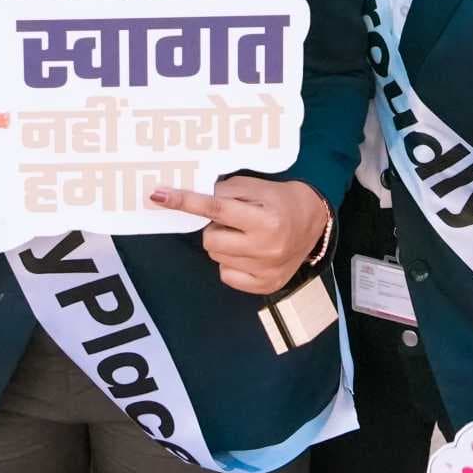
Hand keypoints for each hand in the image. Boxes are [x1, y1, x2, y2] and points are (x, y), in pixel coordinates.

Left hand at [148, 172, 329, 295]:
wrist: (313, 222)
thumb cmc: (279, 200)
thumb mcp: (256, 187)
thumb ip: (225, 191)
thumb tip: (191, 196)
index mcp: (266, 220)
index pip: (216, 209)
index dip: (186, 202)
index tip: (159, 196)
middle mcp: (267, 248)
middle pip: (210, 240)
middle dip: (215, 228)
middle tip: (233, 221)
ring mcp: (266, 270)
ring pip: (216, 257)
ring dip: (222, 244)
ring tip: (243, 235)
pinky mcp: (265, 285)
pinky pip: (226, 275)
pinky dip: (230, 262)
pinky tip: (248, 252)